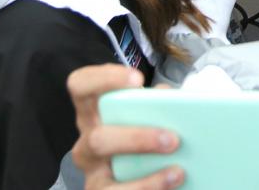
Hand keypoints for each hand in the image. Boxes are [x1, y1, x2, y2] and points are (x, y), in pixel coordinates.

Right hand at [67, 65, 182, 189]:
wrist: (136, 174)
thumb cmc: (140, 137)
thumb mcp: (143, 116)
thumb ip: (153, 103)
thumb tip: (170, 99)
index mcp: (92, 114)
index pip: (80, 85)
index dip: (104, 79)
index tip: (138, 79)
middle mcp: (86, 144)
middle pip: (98, 140)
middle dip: (136, 140)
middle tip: (172, 139)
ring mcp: (93, 176)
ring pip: (108, 183)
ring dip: (147, 179)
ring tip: (177, 172)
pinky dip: (151, 188)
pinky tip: (173, 184)